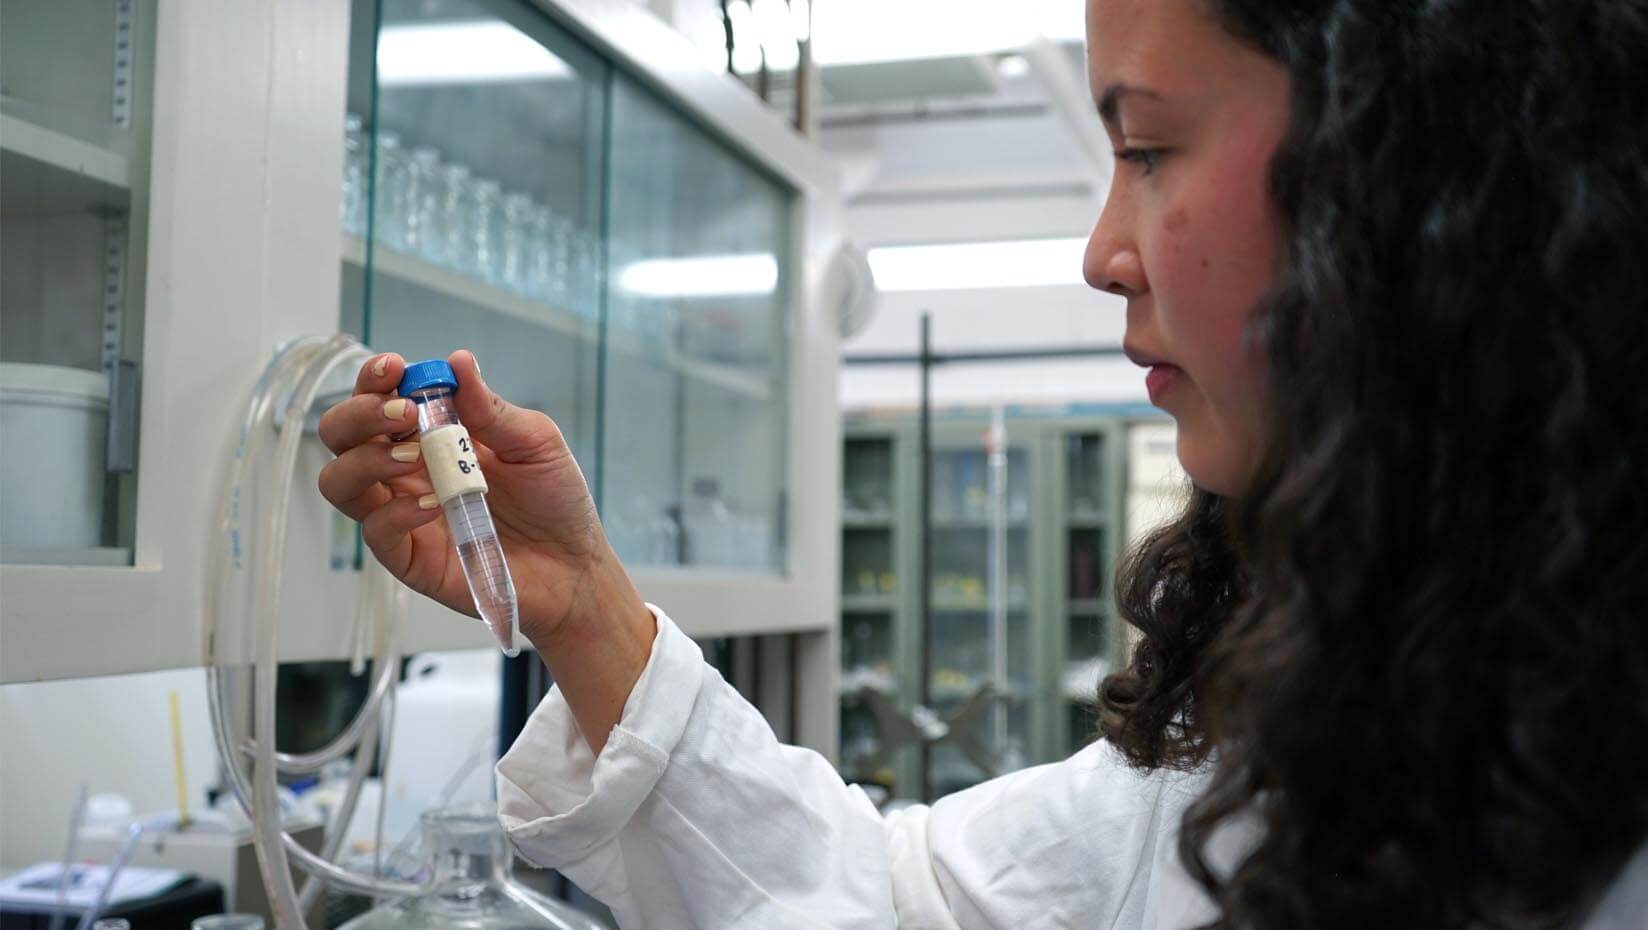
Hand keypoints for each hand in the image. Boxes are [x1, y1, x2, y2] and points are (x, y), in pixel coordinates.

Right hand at [316, 349, 636, 643]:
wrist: (573, 564)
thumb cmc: (554, 499)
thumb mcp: (534, 442)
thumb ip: (491, 408)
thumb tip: (458, 361)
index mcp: (429, 434)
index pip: (377, 398)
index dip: (374, 378)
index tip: (393, 368)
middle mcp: (405, 470)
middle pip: (340, 434)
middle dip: (359, 414)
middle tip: (403, 413)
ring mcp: (401, 513)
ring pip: (340, 482)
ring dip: (366, 459)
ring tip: (414, 456)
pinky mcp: (409, 557)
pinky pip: (375, 531)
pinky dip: (396, 512)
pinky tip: (433, 504)